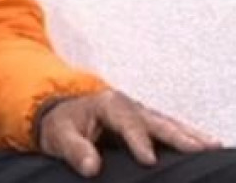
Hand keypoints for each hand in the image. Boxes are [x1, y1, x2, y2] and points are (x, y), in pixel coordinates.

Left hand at [38, 90, 222, 177]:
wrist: (62, 113)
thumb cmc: (62, 125)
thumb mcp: (60, 136)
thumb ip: (74, 149)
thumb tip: (90, 166)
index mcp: (107, 104)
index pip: (126, 123)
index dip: (137, 141)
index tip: (149, 160)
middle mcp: (128, 105)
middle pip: (156, 121)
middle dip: (176, 135)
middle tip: (198, 149)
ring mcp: (140, 113)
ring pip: (168, 124)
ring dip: (190, 136)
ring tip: (212, 146)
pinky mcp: (147, 123)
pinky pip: (170, 128)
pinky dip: (188, 136)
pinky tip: (206, 145)